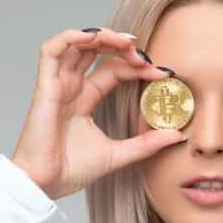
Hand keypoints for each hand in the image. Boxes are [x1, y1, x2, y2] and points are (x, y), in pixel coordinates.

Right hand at [11, 27, 182, 199]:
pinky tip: (95, 37)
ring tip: (127, 43)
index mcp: (85, 100)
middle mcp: (71, 88)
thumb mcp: (120, 154)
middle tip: (145, 56)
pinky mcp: (44, 88)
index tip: (164, 73)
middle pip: (95, 52)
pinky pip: (51, 51)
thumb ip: (147, 144)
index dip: (138, 67)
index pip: (113, 70)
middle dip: (122, 47)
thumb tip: (178, 135)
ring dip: (102, 37)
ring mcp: (57, 86)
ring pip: (76, 45)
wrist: (46, 185)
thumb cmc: (72, 170)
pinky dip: (72, 38)